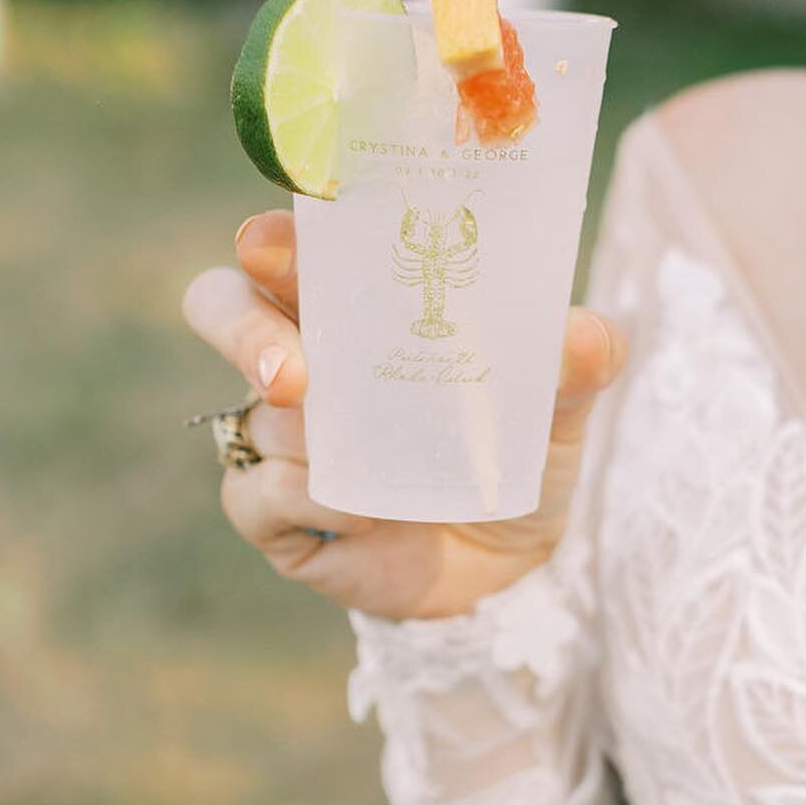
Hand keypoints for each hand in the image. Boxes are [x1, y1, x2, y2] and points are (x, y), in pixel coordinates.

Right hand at [181, 210, 629, 620]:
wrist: (511, 564)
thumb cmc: (516, 451)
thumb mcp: (560, 402)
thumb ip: (579, 359)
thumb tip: (585, 334)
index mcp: (358, 304)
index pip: (293, 248)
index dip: (272, 240)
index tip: (270, 244)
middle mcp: (303, 356)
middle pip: (220, 304)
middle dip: (243, 330)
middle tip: (292, 372)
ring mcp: (277, 434)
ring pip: (259, 414)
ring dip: (317, 438)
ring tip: (386, 472)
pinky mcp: (274, 511)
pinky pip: (259, 494)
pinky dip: (312, 501)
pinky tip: (362, 515)